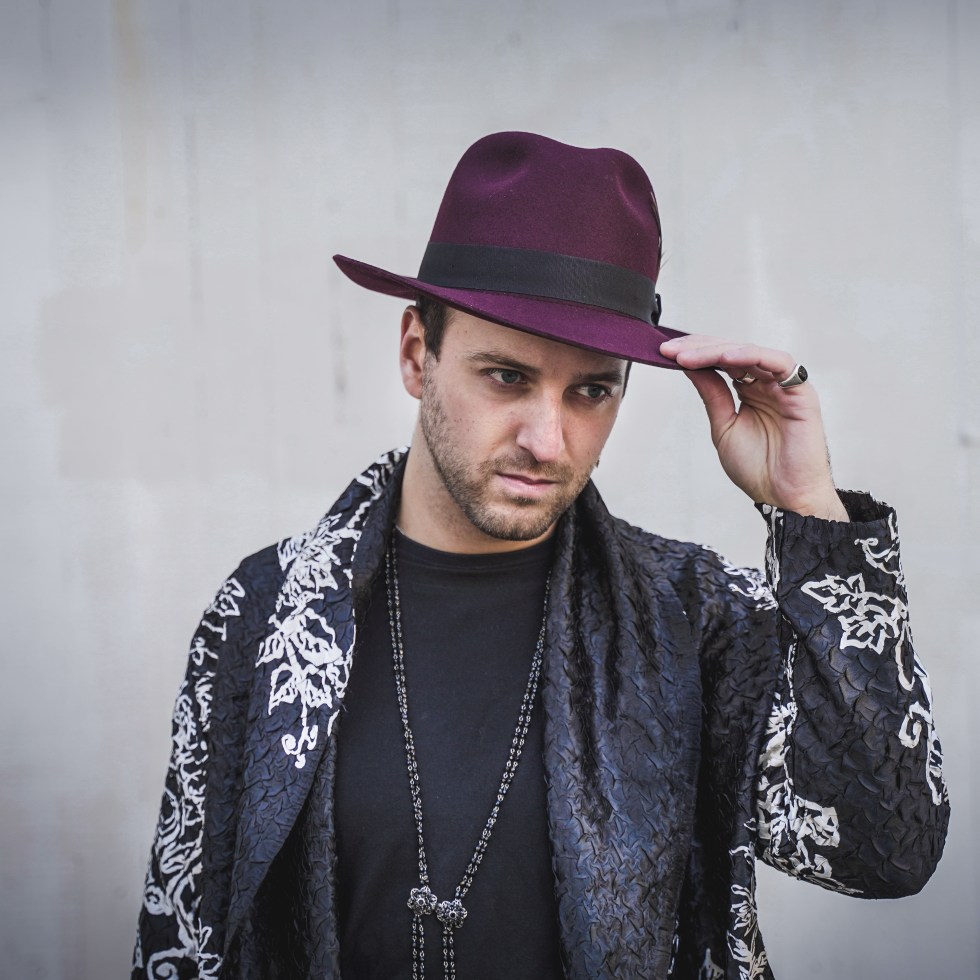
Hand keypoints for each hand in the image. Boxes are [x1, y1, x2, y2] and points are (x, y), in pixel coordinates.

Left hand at [658, 335, 848, 519]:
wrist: (782, 497)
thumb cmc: (758, 468)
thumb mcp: (723, 426)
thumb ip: (711, 394)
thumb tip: (689, 366)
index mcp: (750, 390)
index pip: (720, 361)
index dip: (694, 353)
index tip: (665, 353)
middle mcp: (767, 383)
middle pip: (732, 351)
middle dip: (699, 348)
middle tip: (671, 350)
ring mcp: (784, 385)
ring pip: (750, 352)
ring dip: (717, 351)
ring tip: (688, 356)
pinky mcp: (801, 391)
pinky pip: (779, 363)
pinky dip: (752, 355)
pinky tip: (726, 359)